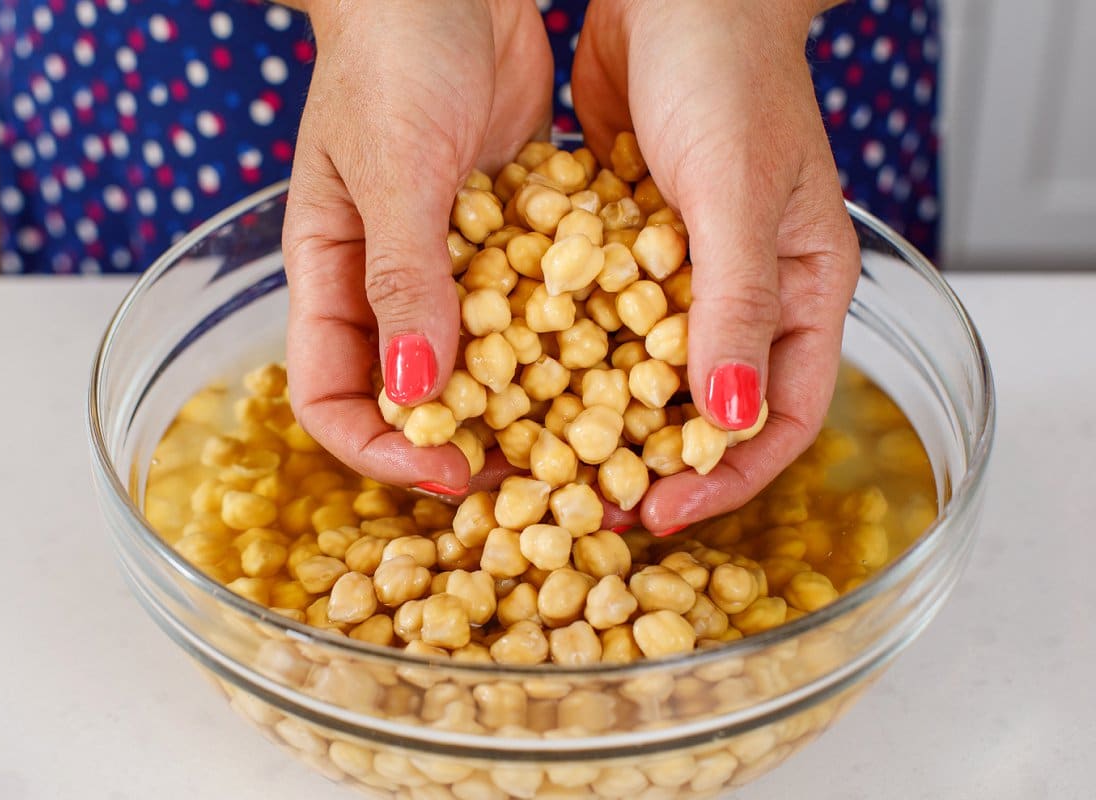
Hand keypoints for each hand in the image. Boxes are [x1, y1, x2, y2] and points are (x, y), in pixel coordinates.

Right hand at [282, 0, 551, 490]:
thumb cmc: (396, 52)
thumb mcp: (393, 165)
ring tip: (585, 435)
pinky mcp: (509, 240)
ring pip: (481, 364)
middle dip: (462, 444)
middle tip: (533, 476)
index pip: (332, 397)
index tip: (450, 469)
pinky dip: (563, 338)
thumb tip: (413, 389)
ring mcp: (451, 265)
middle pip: (414, 397)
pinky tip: (616, 358)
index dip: (381, 447)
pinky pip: (532, 308)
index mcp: (331, 275)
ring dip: (523, 404)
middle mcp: (388, 283)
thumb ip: (403, 274)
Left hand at [574, 0, 859, 531]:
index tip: (661, 515)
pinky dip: (561, 354)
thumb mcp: (736, 193)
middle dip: (649, 464)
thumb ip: (735, 306)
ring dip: (595, 419)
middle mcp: (743, 294)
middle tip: (587, 511)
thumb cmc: (728, 73)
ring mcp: (679, 274)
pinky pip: (594, 320)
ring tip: (535, 462)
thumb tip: (728, 422)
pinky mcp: (622, 249)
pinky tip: (509, 384)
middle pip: (702, 411)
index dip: (725, 476)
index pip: (779, 417)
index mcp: (802, 292)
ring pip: (640, 374)